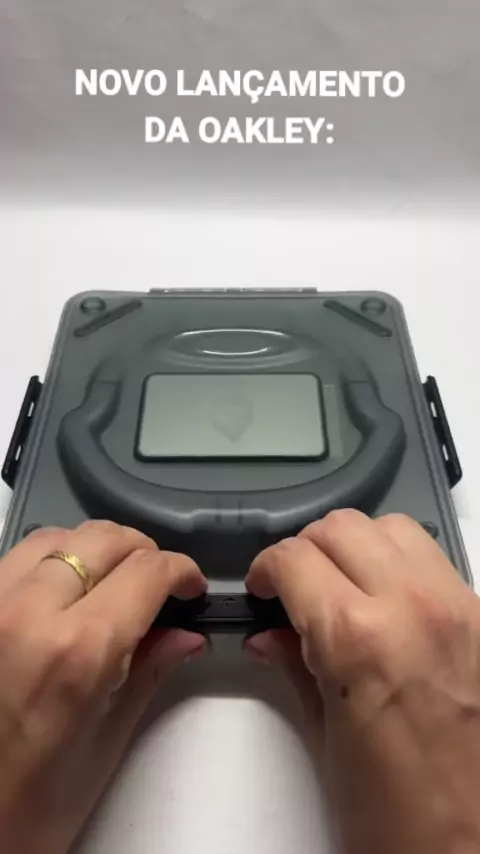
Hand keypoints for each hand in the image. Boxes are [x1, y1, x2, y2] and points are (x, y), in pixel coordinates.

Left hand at [0, 521, 207, 853]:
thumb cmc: (25, 808)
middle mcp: (28, 613)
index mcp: (77, 652)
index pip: (147, 572)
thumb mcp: (103, 745)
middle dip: (143, 552)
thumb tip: (186, 634)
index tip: (190, 586)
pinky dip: (51, 560)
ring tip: (112, 581)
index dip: (181, 571)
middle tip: (159, 583)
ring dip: (94, 548)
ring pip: (57, 536)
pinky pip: (17, 558)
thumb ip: (148, 673)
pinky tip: (64, 591)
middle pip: (103, 538)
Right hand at [246, 510, 479, 853]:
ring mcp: (458, 608)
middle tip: (294, 588)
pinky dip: (401, 563)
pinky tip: (387, 603)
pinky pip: (434, 561)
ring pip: (393, 527)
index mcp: (360, 640)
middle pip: (341, 527)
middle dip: (305, 550)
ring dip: (357, 545)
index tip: (262, 588)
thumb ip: (296, 668)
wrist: (478, 849)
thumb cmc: (407, 823)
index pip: (294, 558)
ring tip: (342, 585)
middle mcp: (414, 608)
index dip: (266, 569)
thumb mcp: (328, 743)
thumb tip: (271, 635)